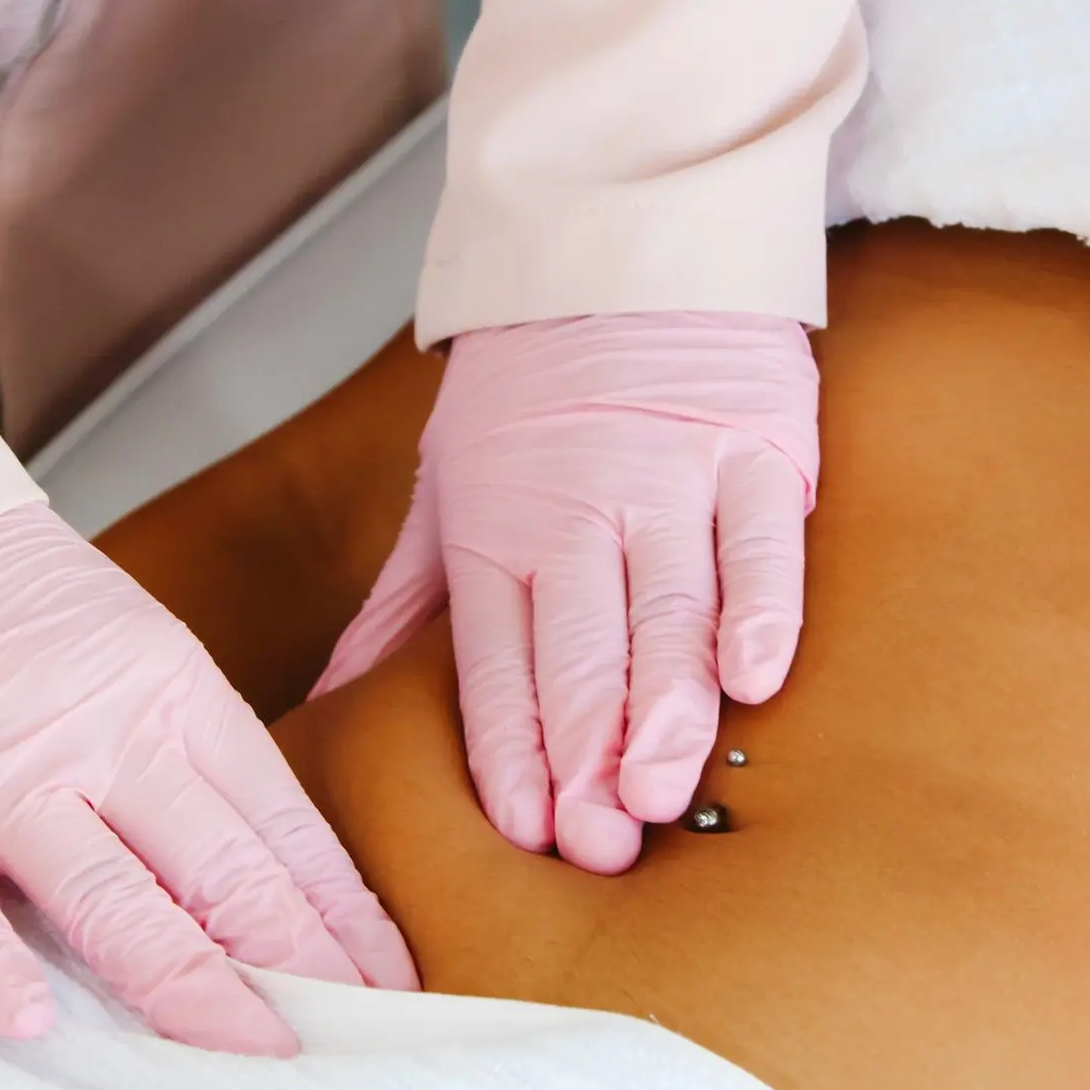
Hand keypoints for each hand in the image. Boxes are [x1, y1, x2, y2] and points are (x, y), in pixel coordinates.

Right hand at [0, 504, 416, 1051]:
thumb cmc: (56, 624)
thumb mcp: (160, 667)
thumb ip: (211, 767)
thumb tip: (299, 887)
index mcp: (183, 702)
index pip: (285, 829)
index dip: (345, 918)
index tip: (394, 988)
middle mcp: (110, 741)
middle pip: (223, 870)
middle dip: (298, 965)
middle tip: (357, 1040)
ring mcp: (15, 778)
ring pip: (113, 896)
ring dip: (186, 984)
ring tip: (250, 1050)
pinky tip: (36, 1020)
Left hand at [314, 313, 817, 874]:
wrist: (620, 247)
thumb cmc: (524, 389)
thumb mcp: (442, 486)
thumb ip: (402, 606)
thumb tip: (329, 709)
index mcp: (495, 529)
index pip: (496, 660)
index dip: (511, 748)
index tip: (523, 831)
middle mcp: (577, 509)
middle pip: (580, 648)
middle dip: (584, 753)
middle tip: (597, 842)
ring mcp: (670, 477)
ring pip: (668, 607)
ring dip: (665, 705)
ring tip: (663, 789)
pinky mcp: (755, 445)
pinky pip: (761, 538)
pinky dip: (760, 605)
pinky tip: (757, 678)